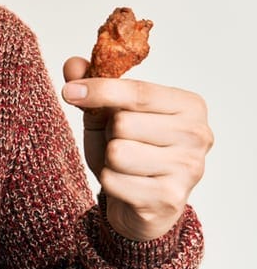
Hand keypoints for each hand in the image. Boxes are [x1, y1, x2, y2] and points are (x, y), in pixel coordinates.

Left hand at [61, 57, 212, 240]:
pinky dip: (110, 183)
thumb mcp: (106, 114)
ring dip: (109, 160)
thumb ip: (91, 85)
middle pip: (123, 123)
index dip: (100, 89)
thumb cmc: (128, 149)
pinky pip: (114, 181)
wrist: (139, 203)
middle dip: (110, 134)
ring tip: (125, 166)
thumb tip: (72, 64)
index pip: (138, 91)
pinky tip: (128, 187)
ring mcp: (189, 169)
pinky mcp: (170, 198)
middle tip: (123, 143)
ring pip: (117, 153)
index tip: (70, 92)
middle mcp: (198, 135)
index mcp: (189, 106)